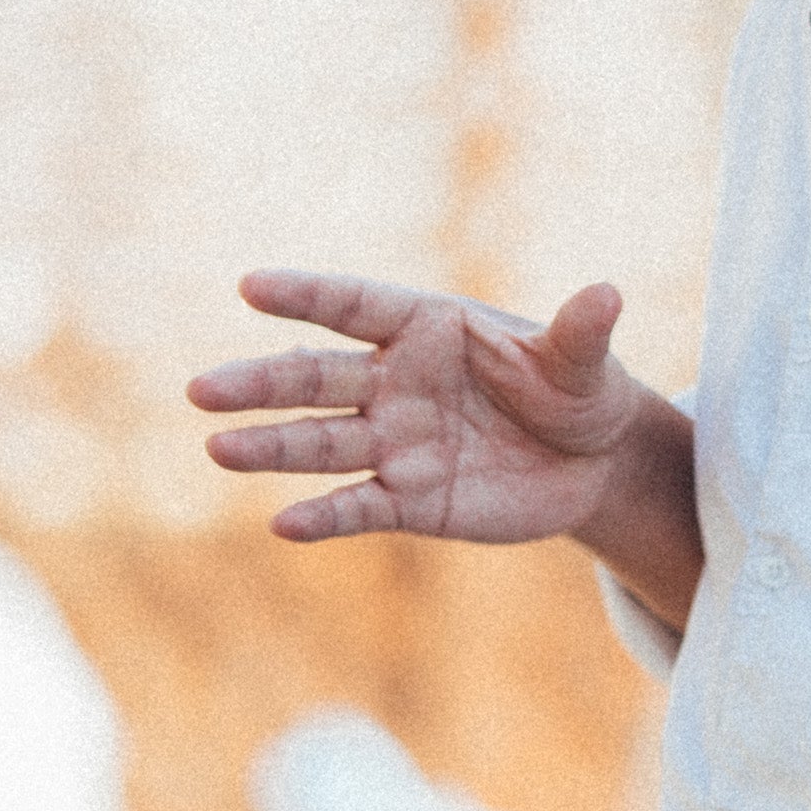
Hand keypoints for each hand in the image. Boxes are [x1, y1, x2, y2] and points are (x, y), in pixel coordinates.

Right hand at [191, 270, 664, 548]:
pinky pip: (358, 507)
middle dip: (261, 384)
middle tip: (202, 390)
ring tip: (219, 449)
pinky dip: (325, 517)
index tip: (250, 286)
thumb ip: (580, 333)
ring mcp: (395, 443)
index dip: (306, 296)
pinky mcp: (409, 500)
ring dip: (271, 448)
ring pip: (322, 444)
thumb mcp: (584, 362)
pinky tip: (287, 524)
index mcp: (427, 328)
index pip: (356, 306)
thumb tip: (607, 294)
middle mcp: (396, 382)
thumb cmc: (580, 390)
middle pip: (317, 379)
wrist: (593, 464)